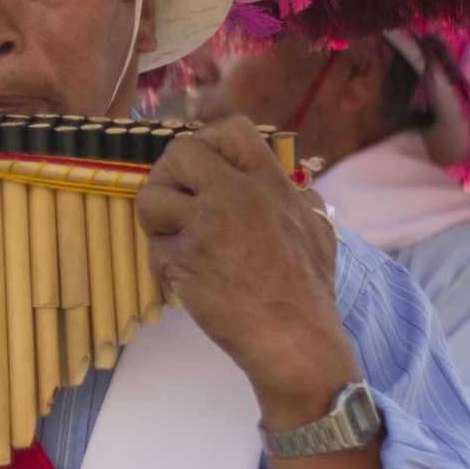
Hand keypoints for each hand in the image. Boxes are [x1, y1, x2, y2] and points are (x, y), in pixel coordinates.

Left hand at [135, 118, 358, 424]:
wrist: (295, 339)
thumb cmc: (308, 291)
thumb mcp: (319, 230)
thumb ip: (301, 198)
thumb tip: (294, 178)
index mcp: (271, 184)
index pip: (232, 129)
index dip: (210, 142)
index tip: (205, 169)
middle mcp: (238, 197)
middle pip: (179, 151)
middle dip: (169, 175)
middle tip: (176, 204)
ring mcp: (208, 227)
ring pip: (150, 197)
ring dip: (155, 220)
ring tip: (175, 241)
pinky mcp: (185, 260)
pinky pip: (154, 248)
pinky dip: (163, 265)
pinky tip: (184, 279)